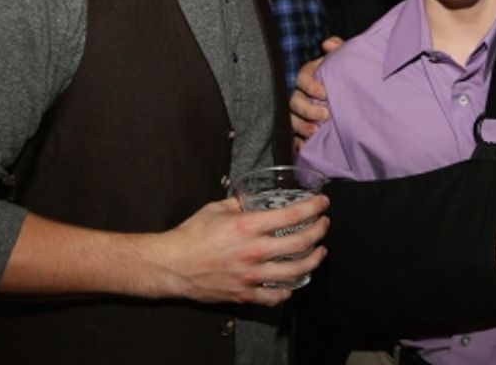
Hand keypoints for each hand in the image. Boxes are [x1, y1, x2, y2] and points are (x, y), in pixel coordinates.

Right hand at [152, 195, 328, 305]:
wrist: (171, 266)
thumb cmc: (191, 235)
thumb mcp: (217, 209)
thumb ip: (241, 204)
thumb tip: (255, 199)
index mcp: (246, 226)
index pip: (291, 215)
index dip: (313, 208)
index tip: (322, 203)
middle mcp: (252, 252)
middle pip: (300, 244)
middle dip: (319, 231)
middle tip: (324, 225)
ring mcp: (250, 276)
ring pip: (295, 272)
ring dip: (313, 260)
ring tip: (319, 252)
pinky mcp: (244, 294)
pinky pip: (275, 296)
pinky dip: (289, 289)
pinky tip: (293, 281)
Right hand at [290, 37, 342, 149]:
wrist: (355, 98)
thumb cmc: (347, 77)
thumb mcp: (345, 61)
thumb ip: (339, 49)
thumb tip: (327, 44)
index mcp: (309, 76)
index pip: (301, 78)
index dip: (310, 85)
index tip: (324, 93)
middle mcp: (301, 94)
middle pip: (293, 101)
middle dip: (307, 109)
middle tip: (324, 116)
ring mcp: (300, 113)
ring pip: (291, 119)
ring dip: (301, 126)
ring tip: (315, 132)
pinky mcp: (302, 130)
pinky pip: (293, 137)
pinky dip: (297, 143)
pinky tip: (304, 146)